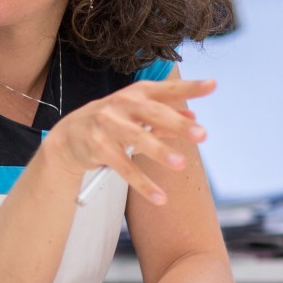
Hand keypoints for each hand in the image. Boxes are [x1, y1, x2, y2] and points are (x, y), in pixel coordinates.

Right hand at [47, 77, 214, 204]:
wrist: (70, 134)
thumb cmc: (111, 121)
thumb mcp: (136, 114)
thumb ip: (164, 115)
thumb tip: (195, 115)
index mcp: (136, 94)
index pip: (166, 89)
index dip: (189, 87)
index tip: (212, 85)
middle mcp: (121, 104)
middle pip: (152, 112)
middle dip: (177, 123)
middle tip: (202, 134)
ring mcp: (107, 124)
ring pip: (136, 138)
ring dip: (159, 151)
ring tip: (181, 164)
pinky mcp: (98, 147)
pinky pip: (123, 166)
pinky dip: (142, 183)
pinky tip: (160, 197)